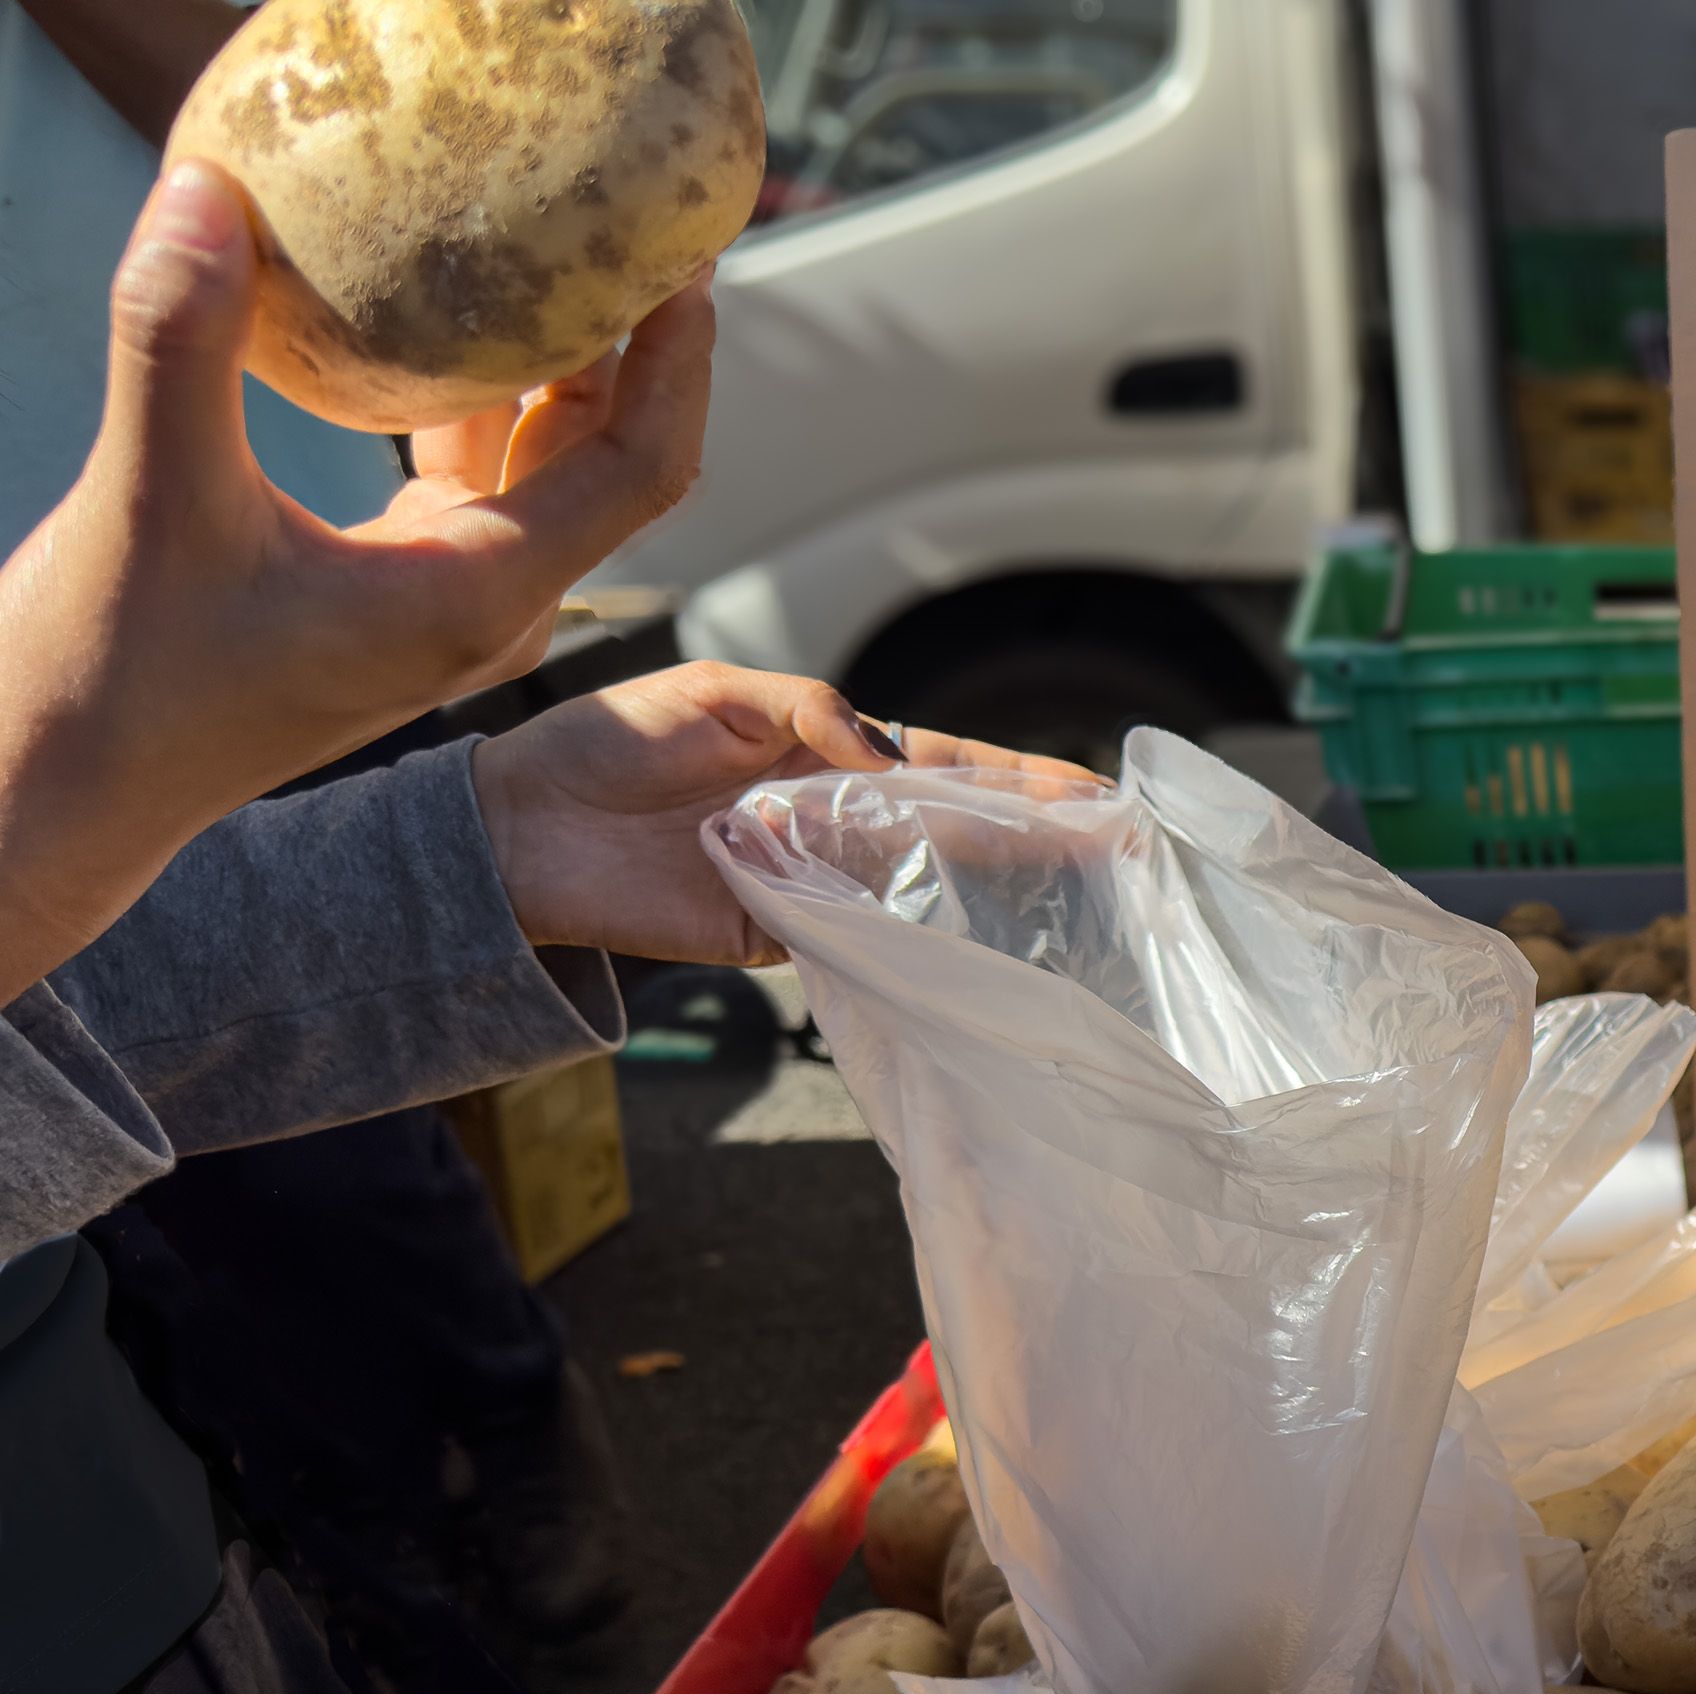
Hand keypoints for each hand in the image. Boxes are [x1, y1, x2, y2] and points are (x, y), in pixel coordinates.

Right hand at [0, 160, 711, 990]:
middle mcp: (487, 602)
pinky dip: (474, 394)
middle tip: (633, 216)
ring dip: (554, 360)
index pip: (637, 468)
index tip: (691, 258)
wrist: (72, 779)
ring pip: (536, 461)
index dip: (678, 361)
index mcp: (475, 595)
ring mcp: (446, 596)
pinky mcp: (395, 584)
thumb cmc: (119, 673)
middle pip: (605, 456)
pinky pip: (470, 475)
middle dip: (633, 342)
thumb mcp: (153, 494)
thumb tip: (208, 193)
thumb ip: (181, 341)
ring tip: (555, 238)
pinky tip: (445, 312)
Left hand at [473, 661, 1101, 962]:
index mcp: (827, 754)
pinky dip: (908, 934)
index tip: (1088, 791)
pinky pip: (859, 935)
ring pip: (921, 885)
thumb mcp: (712, 693)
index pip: (944, 764)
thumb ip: (807, 710)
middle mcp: (836, 820)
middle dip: (1032, 835)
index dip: (1016, 778)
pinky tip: (968, 934)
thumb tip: (886, 754)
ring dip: (993, 886)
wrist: (526, 829)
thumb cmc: (608, 745)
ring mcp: (816, 882)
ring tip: (1070, 887)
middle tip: (1107, 844)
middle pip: (956, 829)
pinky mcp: (781, 935)